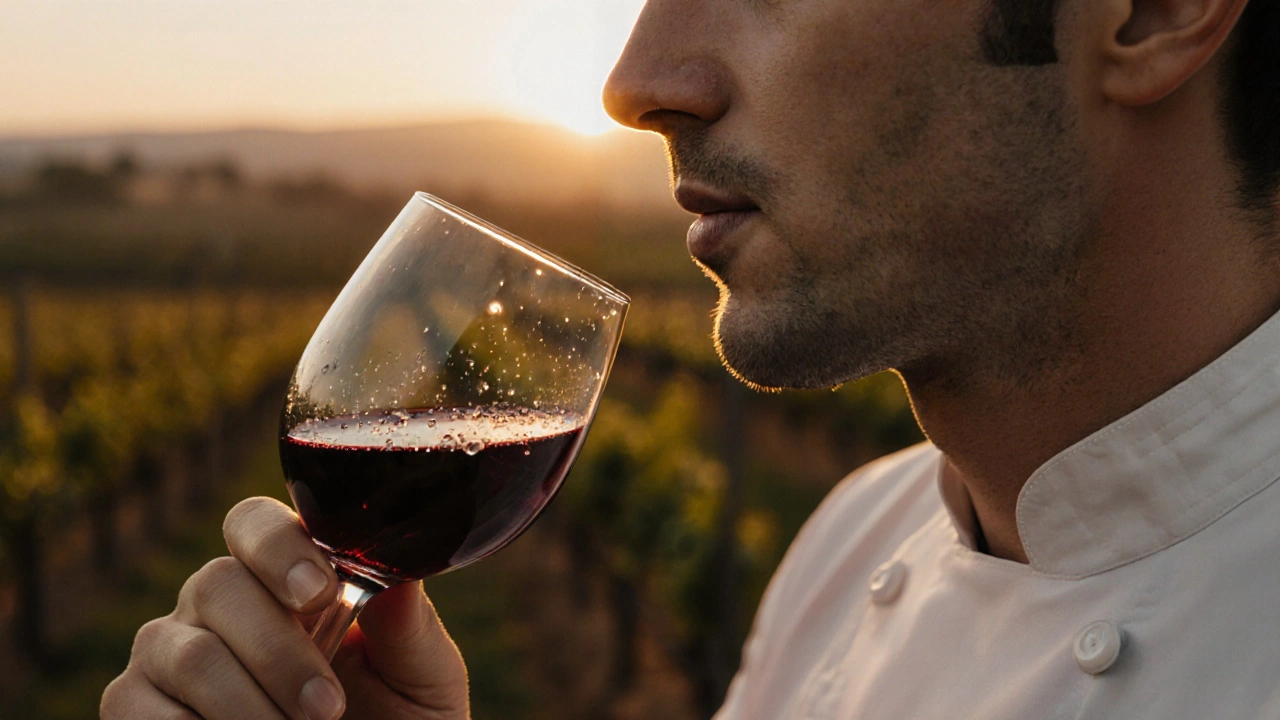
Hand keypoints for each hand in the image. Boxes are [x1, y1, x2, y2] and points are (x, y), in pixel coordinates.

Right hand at [100, 497, 469, 719]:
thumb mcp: (421, 679)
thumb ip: (409, 628)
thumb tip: (400, 576)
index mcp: (284, 574)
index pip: (253, 523)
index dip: (278, 549)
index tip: (320, 594)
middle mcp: (217, 601)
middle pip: (216, 585)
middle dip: (277, 651)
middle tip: (326, 709)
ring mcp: (168, 652)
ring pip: (188, 655)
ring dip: (247, 705)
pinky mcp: (133, 707)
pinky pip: (137, 708)